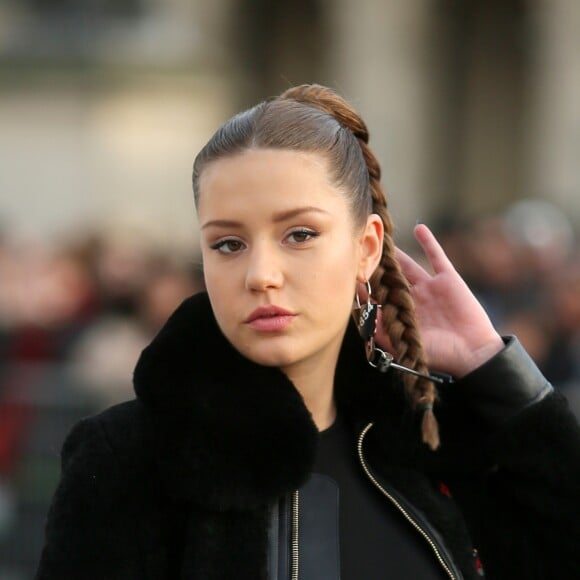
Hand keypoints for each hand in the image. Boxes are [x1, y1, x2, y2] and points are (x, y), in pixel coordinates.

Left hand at [375, 224, 503, 377]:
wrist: (471, 353)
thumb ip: (381, 331)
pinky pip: (437, 256)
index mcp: (401, 313)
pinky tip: (418, 228)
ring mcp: (430, 287)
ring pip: (408, 264)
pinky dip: (429, 242)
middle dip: (378, 265)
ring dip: (396, 253)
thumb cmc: (438, 354)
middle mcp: (413, 298)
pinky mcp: (448, 279)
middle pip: (391, 276)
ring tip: (383, 237)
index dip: (366, 284)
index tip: (351, 272)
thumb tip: (360, 314)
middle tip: (363, 248)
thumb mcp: (403, 345)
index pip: (379, 295)